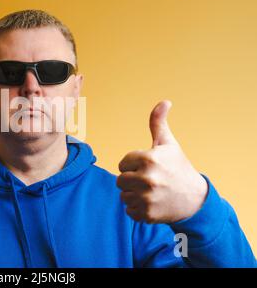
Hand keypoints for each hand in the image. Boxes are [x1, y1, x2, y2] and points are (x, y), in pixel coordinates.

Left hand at [117, 100, 207, 223]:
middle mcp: (147, 178)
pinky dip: (138, 209)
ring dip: (134, 195)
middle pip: (120, 180)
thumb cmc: (178, 168)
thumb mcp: (169, 144)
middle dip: (132, 180)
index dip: (134, 165)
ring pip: (123, 195)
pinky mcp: (147, 214)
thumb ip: (158, 123)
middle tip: (149, 181)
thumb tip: (164, 101)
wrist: (195, 200)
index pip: (123, 163)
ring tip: (152, 192)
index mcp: (148, 159)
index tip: (149, 167)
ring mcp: (146, 198)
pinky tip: (153, 203)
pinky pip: (129, 210)